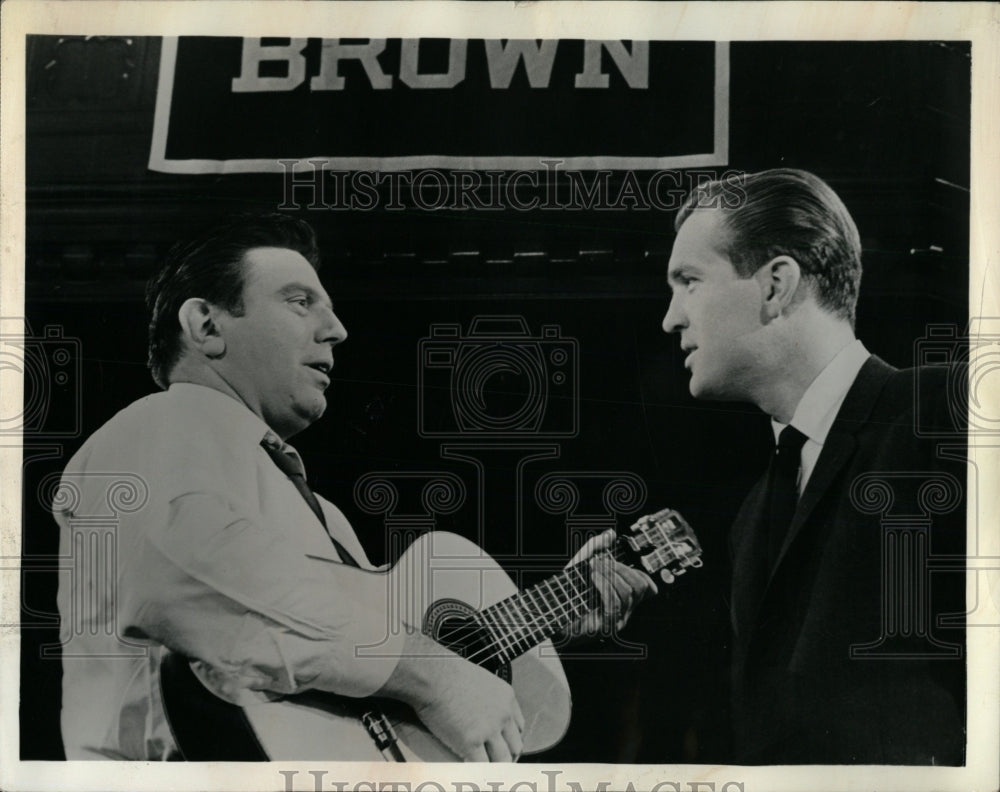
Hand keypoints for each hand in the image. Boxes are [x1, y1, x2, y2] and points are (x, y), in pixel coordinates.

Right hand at [377, 631, 523, 760]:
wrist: (433, 674)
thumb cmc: (447, 671)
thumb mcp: (479, 679)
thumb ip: (486, 697)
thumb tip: (479, 710)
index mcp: (506, 697)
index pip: (519, 726)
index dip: (511, 740)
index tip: (505, 746)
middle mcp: (503, 715)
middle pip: (515, 745)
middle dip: (508, 757)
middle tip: (499, 764)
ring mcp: (488, 730)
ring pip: (503, 760)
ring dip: (496, 768)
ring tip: (489, 774)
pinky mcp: (471, 742)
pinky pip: (482, 766)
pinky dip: (480, 774)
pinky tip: (475, 774)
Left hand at [563, 529, 659, 638]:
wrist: (549, 611)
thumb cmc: (566, 590)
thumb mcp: (582, 564)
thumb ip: (596, 547)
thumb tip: (611, 533)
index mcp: (623, 598)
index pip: (648, 588)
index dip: (639, 571)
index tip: (616, 562)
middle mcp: (624, 611)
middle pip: (639, 587)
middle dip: (620, 569)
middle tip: (600, 561)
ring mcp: (616, 621)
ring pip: (627, 593)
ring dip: (609, 574)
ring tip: (593, 567)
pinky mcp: (605, 627)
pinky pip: (613, 603)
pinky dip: (604, 585)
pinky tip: (593, 577)